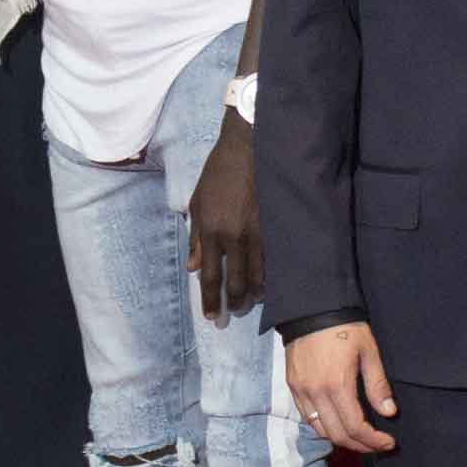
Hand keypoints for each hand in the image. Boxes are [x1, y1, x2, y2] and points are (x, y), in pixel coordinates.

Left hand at [186, 112, 261, 325]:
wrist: (246, 150)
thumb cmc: (217, 175)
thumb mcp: (197, 204)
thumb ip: (195, 237)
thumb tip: (193, 266)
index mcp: (211, 231)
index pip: (211, 276)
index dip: (211, 300)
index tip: (211, 317)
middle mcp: (234, 236)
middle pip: (237, 282)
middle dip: (235, 303)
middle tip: (233, 313)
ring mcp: (257, 233)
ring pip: (259, 275)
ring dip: (254, 294)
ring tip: (251, 302)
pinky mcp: (273, 226)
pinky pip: (272, 259)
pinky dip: (270, 276)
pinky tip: (268, 284)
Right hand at [285, 321, 397, 453]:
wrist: (312, 309)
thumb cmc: (345, 327)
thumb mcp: (369, 352)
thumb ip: (378, 385)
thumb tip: (389, 412)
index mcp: (337, 385)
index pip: (355, 427)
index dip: (373, 440)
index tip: (388, 443)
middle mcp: (315, 393)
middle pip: (337, 435)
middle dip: (360, 445)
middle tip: (377, 444)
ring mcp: (300, 391)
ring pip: (320, 429)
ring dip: (341, 438)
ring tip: (360, 437)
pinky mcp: (292, 386)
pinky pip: (307, 416)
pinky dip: (324, 426)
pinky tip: (338, 422)